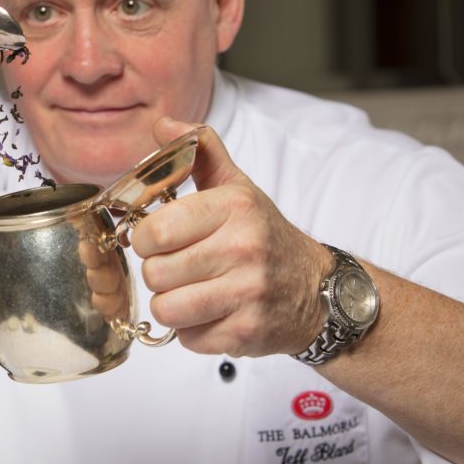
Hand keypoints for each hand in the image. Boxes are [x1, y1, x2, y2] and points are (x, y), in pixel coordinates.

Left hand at [131, 117, 333, 356]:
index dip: (146, 238)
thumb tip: (162, 125)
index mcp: (233, 207)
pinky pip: (188, 339)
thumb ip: (199, 151)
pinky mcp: (247, 334)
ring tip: (192, 291)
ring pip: (167, 309)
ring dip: (172, 304)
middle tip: (180, 266)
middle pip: (155, 272)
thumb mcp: (237, 188)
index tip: (158, 238)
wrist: (318, 290)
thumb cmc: (265, 236)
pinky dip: (194, 331)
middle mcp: (243, 248)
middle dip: (160, 272)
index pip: (155, 230)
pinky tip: (213, 313)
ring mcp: (247, 294)